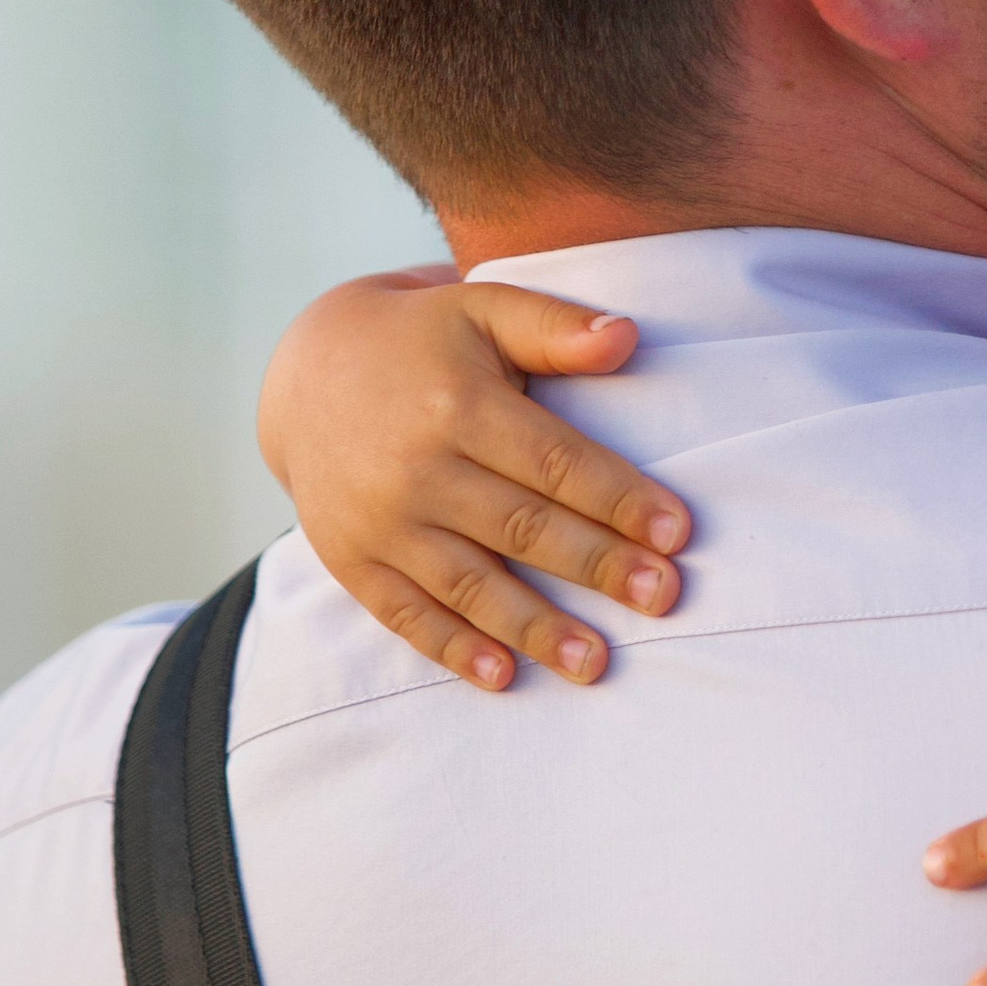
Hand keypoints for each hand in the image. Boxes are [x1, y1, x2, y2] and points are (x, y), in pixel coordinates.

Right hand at [256, 271, 692, 691]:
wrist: (309, 372)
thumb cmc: (425, 340)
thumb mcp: (483, 310)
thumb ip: (554, 327)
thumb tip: (628, 336)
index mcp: (458, 404)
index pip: (553, 461)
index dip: (617, 498)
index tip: (677, 533)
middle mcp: (416, 467)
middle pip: (522, 527)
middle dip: (597, 565)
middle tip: (663, 598)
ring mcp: (379, 520)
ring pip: (468, 583)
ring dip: (535, 627)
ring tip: (596, 662)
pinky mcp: (351, 558)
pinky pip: (406, 612)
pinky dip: (452, 647)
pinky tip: (503, 675)